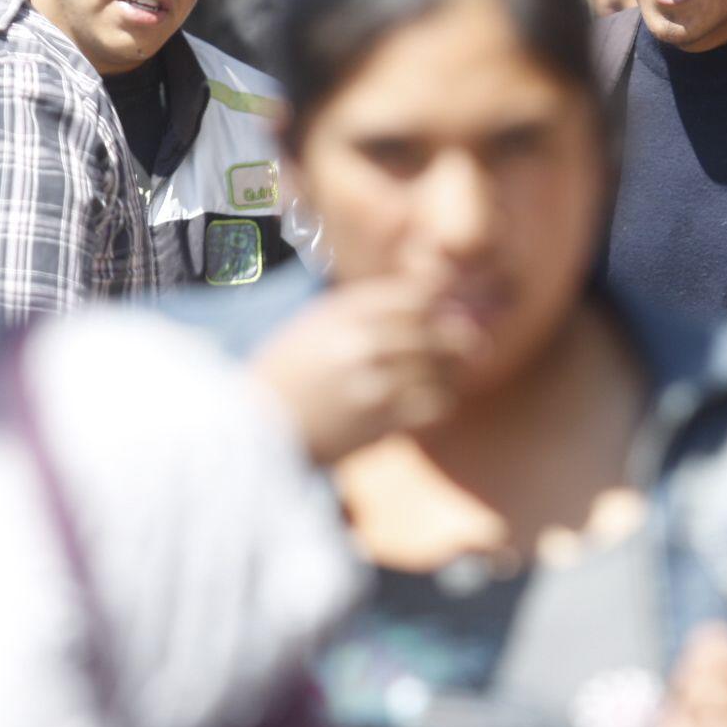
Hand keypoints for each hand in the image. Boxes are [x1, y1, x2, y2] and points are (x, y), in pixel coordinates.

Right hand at [249, 278, 476, 464]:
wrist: (250, 432)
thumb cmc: (285, 378)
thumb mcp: (313, 327)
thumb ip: (360, 309)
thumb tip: (422, 296)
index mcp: (342, 311)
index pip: (414, 295)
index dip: (443, 302)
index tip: (454, 311)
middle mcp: (358, 339)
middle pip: (437, 329)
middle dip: (462, 338)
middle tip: (476, 346)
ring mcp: (370, 379)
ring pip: (441, 368)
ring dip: (453, 374)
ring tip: (451, 378)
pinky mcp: (377, 419)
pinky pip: (432, 405)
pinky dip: (440, 404)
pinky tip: (432, 405)